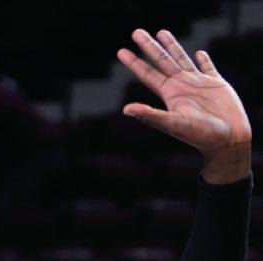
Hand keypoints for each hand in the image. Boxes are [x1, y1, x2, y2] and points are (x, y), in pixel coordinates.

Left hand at [118, 29, 250, 181]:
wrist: (226, 140)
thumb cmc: (200, 135)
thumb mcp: (172, 124)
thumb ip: (150, 115)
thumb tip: (125, 109)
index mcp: (170, 94)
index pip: (147, 74)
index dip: (134, 63)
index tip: (121, 52)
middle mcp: (181, 87)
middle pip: (161, 61)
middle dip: (149, 47)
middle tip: (136, 32)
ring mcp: (198, 85)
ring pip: (181, 59)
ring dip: (171, 47)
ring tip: (162, 32)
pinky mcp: (216, 85)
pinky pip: (208, 68)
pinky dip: (204, 60)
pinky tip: (200, 54)